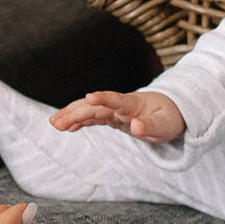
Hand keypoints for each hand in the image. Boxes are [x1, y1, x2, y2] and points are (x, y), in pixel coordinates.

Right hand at [48, 89, 183, 142]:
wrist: (170, 112)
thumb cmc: (169, 118)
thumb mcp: (165, 126)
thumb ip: (150, 126)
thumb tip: (136, 127)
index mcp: (134, 104)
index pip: (116, 99)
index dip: (103, 98)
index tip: (90, 96)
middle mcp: (120, 105)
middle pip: (95, 107)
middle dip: (75, 112)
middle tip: (57, 122)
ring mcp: (114, 110)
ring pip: (89, 110)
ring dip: (71, 114)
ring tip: (54, 123)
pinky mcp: (112, 116)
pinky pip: (92, 117)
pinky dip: (79, 121)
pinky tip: (66, 127)